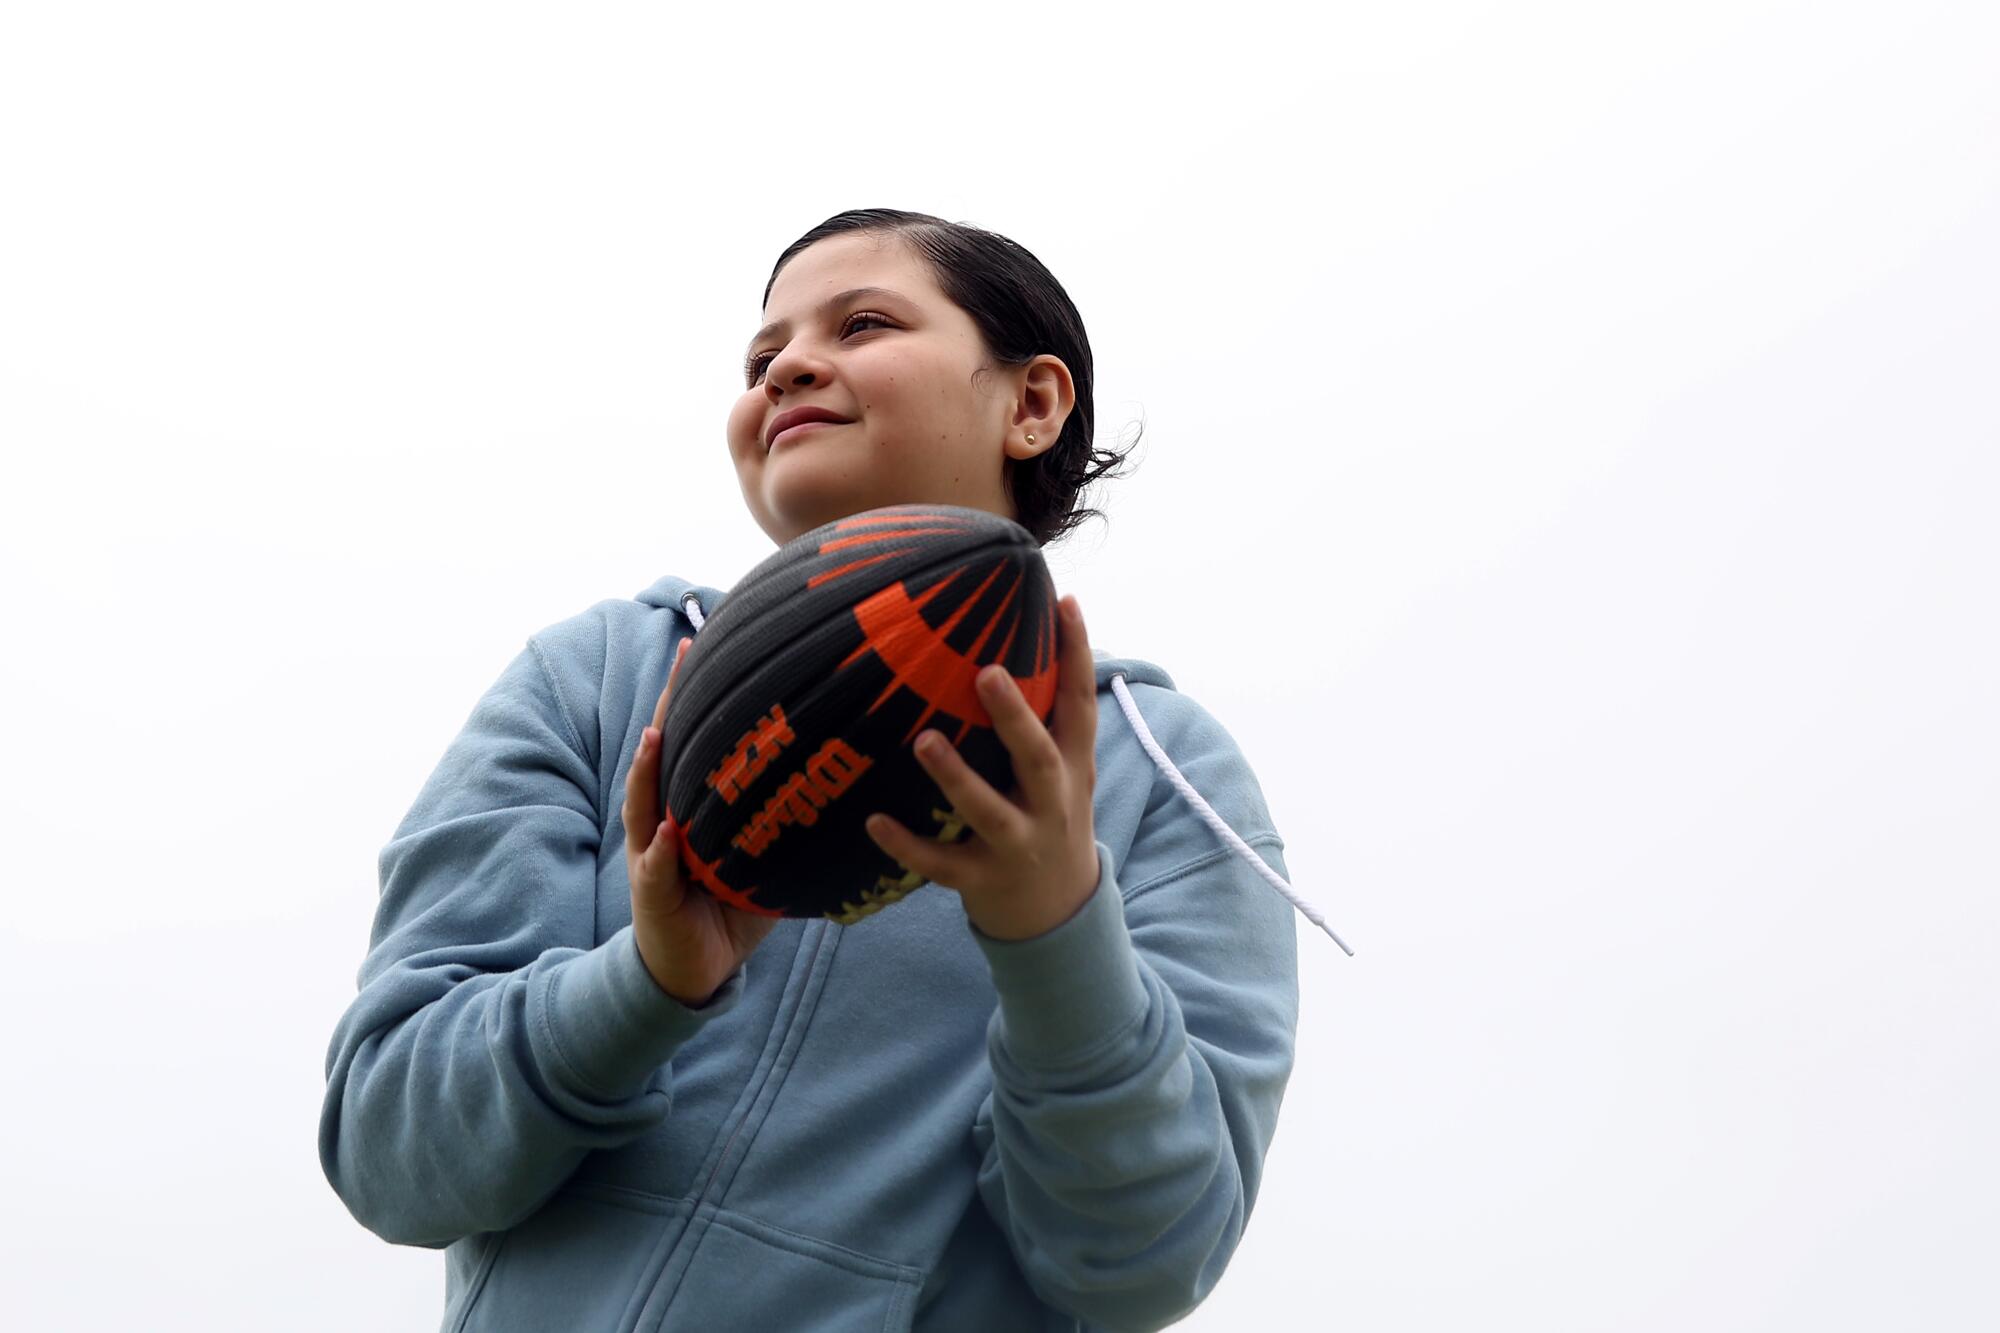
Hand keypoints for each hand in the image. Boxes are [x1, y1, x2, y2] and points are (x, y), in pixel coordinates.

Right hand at [624, 637, 778, 1006]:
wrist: (693, 968)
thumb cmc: (729, 904)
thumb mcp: (759, 855)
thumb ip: (783, 820)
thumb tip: (843, 780)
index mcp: (688, 808)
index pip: (692, 742)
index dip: (698, 696)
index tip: (708, 644)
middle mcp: (662, 822)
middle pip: (661, 755)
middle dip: (670, 709)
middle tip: (682, 661)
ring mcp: (651, 856)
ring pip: (645, 805)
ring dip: (650, 770)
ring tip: (657, 736)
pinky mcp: (652, 895)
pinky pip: (656, 869)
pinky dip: (662, 852)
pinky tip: (670, 833)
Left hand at [865, 595, 1100, 940]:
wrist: (1058, 916)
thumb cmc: (1049, 819)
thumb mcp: (1066, 773)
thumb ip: (1048, 719)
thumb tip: (1018, 635)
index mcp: (1074, 770)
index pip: (1080, 707)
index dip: (1077, 654)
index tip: (1065, 601)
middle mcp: (1052, 807)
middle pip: (1040, 760)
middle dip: (1016, 719)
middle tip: (987, 672)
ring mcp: (1017, 847)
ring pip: (988, 813)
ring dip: (957, 778)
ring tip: (925, 741)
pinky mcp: (981, 882)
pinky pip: (942, 864)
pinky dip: (908, 845)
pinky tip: (874, 821)